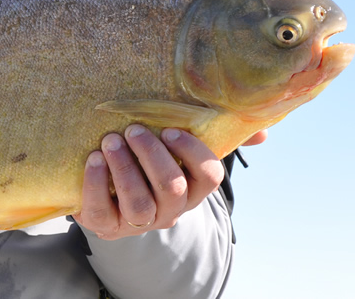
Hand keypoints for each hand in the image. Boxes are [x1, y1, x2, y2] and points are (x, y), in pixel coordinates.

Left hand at [73, 125, 265, 239]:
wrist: (107, 194)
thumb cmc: (146, 162)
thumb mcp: (177, 149)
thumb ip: (216, 135)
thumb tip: (262, 132)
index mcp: (192, 189)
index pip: (208, 177)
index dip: (192, 153)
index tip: (169, 130)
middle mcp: (169, 209)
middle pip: (171, 188)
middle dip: (152, 156)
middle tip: (133, 129)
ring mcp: (137, 221)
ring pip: (138, 202)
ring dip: (124, 168)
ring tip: (109, 141)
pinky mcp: (104, 225)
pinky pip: (101, 211)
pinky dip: (95, 183)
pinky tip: (92, 159)